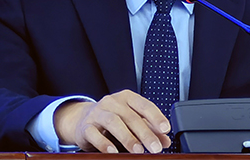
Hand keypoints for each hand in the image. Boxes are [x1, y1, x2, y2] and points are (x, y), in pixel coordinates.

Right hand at [53, 89, 171, 152]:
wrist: (84, 119)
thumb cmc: (113, 118)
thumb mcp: (132, 120)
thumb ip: (149, 129)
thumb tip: (165, 140)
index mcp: (127, 98)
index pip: (144, 105)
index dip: (156, 116)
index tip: (165, 129)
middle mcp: (112, 102)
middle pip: (130, 116)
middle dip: (145, 133)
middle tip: (155, 147)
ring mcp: (98, 113)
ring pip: (113, 122)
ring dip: (128, 137)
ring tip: (138, 151)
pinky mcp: (86, 127)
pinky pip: (94, 134)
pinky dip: (104, 143)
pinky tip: (113, 151)